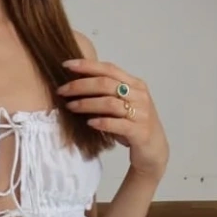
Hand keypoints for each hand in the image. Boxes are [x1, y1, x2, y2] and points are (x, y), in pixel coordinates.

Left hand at [58, 59, 169, 181]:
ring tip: (70, 107)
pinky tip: (89, 123)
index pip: (109, 69)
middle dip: (81, 85)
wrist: (154, 151)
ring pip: (109, 103)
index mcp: (135, 84)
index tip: (66, 65)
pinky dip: (101, 122)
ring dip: (86, 104)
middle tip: (62, 91)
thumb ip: (108, 94)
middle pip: (106, 84)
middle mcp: (139, 95)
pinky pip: (117, 124)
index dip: (87, 65)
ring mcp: (141, 113)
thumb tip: (77, 85)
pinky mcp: (139, 131)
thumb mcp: (123, 106)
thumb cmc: (134, 127)